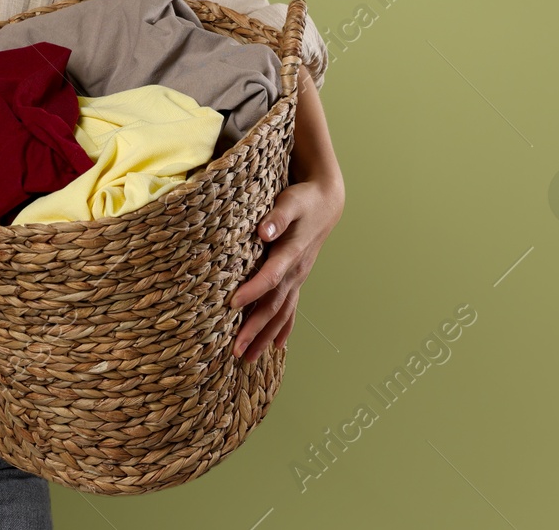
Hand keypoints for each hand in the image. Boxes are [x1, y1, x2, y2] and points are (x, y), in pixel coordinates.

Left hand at [227, 155, 343, 361]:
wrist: (325, 204)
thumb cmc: (303, 201)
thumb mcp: (290, 201)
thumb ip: (277, 216)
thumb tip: (264, 230)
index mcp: (291, 252)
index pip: (271, 276)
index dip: (253, 290)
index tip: (232, 304)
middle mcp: (296, 271)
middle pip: (274, 305)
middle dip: (255, 328)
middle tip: (236, 349)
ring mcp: (298, 278)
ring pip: (281, 313)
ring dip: (265, 335)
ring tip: (248, 357)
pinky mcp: (297, 279)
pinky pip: (291, 308)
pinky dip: (283, 328)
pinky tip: (276, 345)